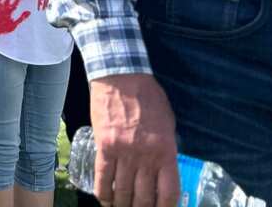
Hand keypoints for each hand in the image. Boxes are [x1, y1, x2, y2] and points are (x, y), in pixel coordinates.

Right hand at [90, 74, 179, 206]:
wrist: (121, 77)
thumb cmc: (148, 96)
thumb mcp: (168, 122)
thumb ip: (166, 147)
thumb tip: (164, 168)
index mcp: (165, 151)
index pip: (169, 193)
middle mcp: (145, 156)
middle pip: (144, 197)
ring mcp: (123, 153)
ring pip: (122, 191)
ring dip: (122, 205)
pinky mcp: (104, 146)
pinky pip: (103, 177)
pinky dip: (103, 193)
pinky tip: (105, 200)